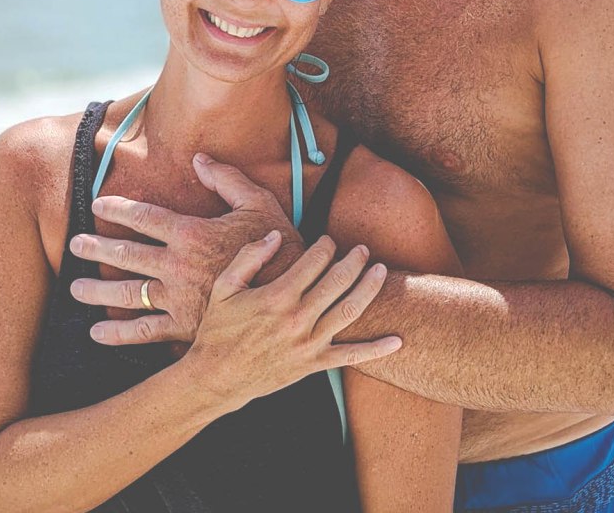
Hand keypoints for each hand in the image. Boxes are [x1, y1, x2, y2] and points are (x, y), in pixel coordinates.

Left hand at [70, 153, 302, 343]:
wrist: (295, 300)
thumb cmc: (280, 247)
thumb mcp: (258, 204)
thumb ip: (226, 179)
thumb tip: (199, 159)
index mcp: (192, 233)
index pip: (144, 218)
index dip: (118, 210)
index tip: (97, 206)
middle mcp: (178, 266)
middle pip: (126, 255)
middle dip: (96, 249)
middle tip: (73, 245)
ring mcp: (179, 300)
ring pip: (128, 295)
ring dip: (97, 292)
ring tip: (75, 289)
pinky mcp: (186, 329)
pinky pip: (145, 332)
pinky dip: (119, 335)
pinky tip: (98, 333)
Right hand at [185, 232, 401, 410]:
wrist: (217, 377)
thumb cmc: (218, 329)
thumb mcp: (224, 286)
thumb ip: (250, 257)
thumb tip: (276, 236)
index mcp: (276, 296)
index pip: (312, 262)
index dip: (325, 246)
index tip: (328, 240)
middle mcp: (297, 318)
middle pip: (336, 281)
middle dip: (353, 261)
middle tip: (362, 249)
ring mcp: (308, 344)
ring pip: (348, 311)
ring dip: (369, 289)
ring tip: (380, 271)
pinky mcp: (313, 365)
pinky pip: (350, 357)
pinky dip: (376, 350)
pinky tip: (397, 341)